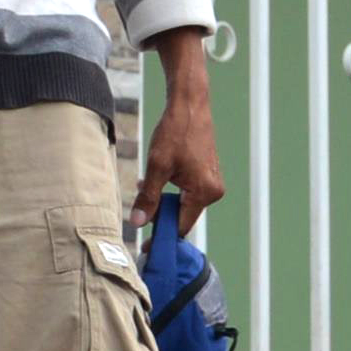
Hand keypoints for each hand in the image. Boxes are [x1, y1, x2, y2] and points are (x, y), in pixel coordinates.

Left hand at [135, 29, 224, 223]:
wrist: (190, 105)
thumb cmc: (175, 132)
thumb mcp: (156, 166)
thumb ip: (148, 197)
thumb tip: (137, 223)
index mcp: (204, 192)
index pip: (181, 226)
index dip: (161, 235)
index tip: (144, 245)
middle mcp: (214, 191)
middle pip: (182, 216)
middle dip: (159, 215)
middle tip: (138, 212)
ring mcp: (213, 182)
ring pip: (183, 203)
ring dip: (162, 200)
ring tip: (145, 184)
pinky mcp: (208, 174)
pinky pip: (188, 192)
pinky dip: (171, 190)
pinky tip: (156, 178)